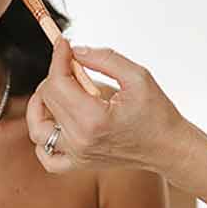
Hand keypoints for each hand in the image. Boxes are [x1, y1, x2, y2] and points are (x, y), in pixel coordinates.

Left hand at [27, 40, 186, 174]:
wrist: (169, 148)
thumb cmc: (158, 113)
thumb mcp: (137, 76)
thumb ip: (104, 58)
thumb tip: (76, 50)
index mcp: (94, 119)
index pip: (57, 83)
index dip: (58, 58)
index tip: (64, 44)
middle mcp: (80, 140)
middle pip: (47, 99)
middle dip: (56, 75)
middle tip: (74, 66)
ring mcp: (77, 155)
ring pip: (37, 128)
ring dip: (41, 105)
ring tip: (60, 91)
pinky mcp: (79, 164)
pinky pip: (47, 156)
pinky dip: (43, 139)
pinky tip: (56, 123)